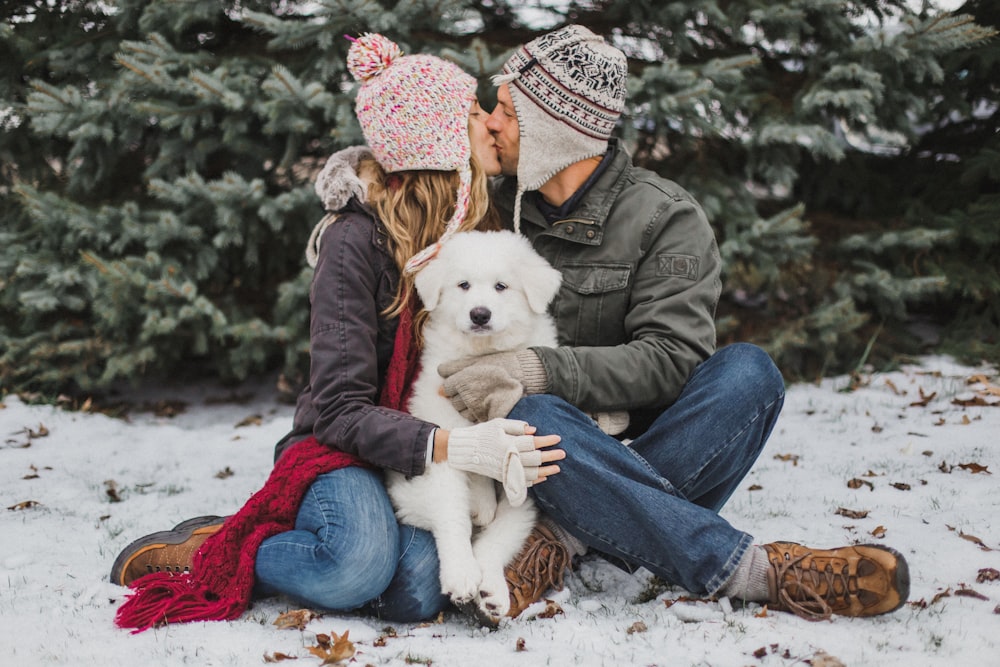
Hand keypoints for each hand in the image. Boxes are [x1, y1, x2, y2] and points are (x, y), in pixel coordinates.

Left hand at [439, 350, 547, 422]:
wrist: (522, 375)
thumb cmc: (498, 365)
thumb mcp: (474, 361)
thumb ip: (453, 367)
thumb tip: (439, 373)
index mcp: (461, 381)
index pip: (446, 389)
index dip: (454, 386)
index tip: (466, 382)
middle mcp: (466, 396)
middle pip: (453, 402)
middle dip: (461, 397)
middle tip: (476, 388)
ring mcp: (476, 408)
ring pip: (463, 412)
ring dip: (468, 406)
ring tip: (482, 396)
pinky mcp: (486, 416)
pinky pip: (474, 419)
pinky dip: (478, 413)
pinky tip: (486, 405)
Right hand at [444, 419, 563, 504]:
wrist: (465, 451)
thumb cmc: (482, 434)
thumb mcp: (498, 424)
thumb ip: (517, 426)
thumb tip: (534, 430)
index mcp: (508, 443)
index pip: (532, 443)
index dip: (546, 441)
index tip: (558, 438)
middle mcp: (508, 458)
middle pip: (534, 459)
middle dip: (550, 456)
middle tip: (562, 454)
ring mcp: (506, 469)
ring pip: (530, 473)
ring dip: (545, 471)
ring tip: (557, 468)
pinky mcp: (503, 477)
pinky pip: (522, 482)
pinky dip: (534, 481)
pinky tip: (543, 477)